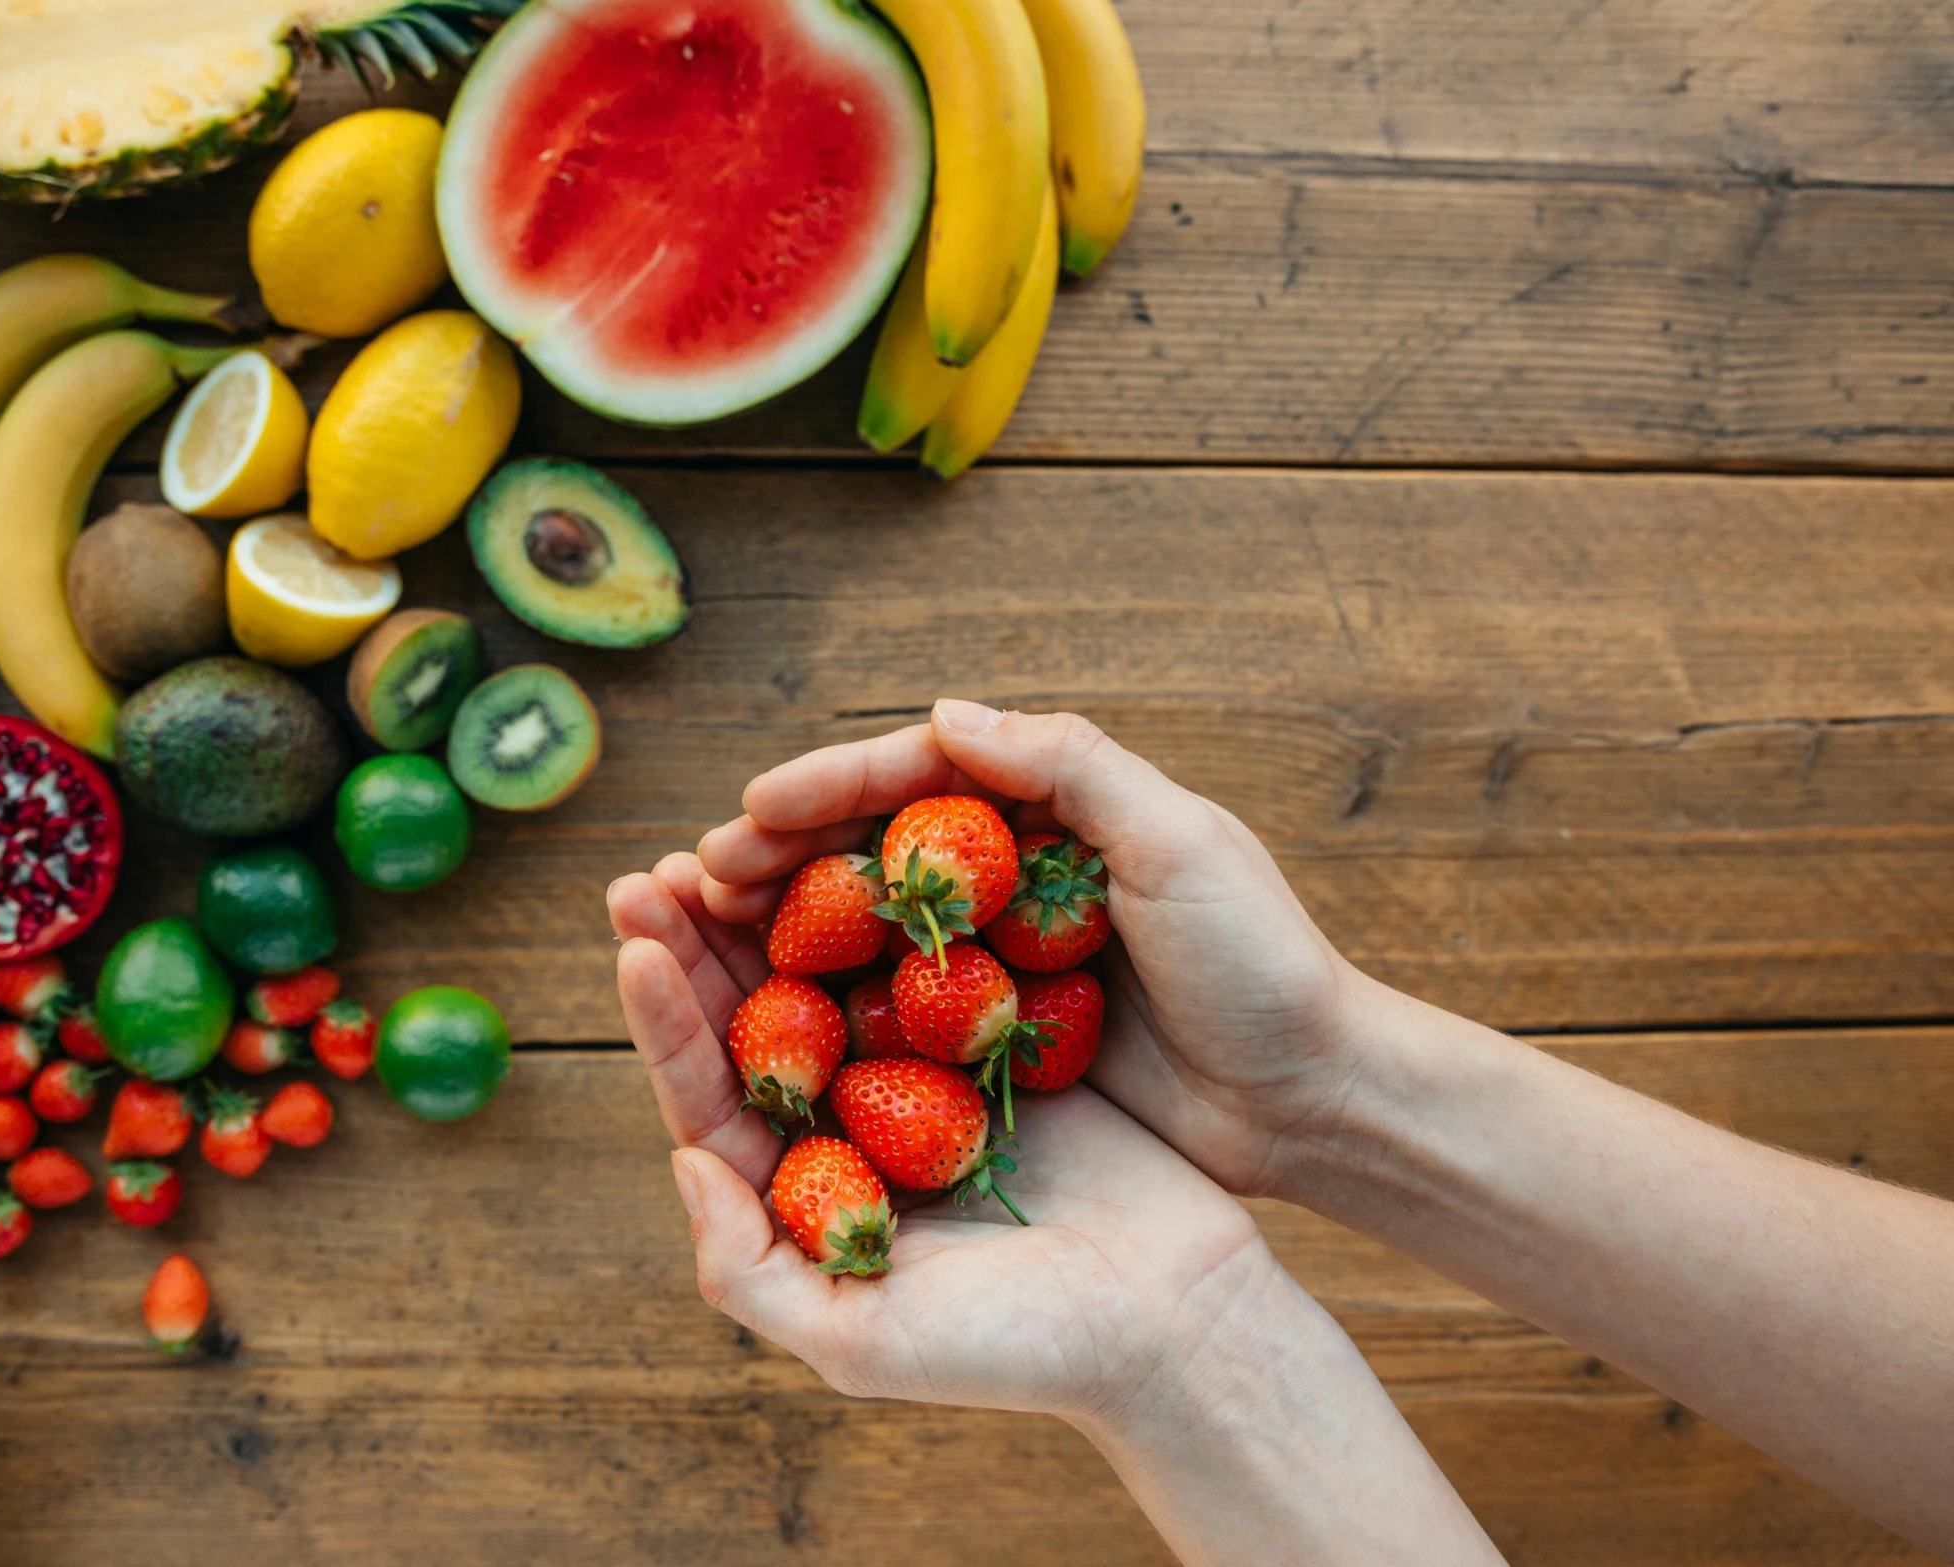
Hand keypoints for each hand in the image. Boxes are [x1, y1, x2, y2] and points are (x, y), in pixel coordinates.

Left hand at [606, 853, 1268, 1421]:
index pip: (711, 1098)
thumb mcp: (860, 1340)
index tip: (632, 947)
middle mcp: (848, 1134)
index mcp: (804, 1199)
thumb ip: (749, 1271)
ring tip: (727, 848)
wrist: (1176, 1321)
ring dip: (775, 916)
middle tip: (650, 875)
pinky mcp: (988, 1049)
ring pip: (826, 983)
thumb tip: (682, 1161)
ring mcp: (917, 1086)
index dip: (665, 1024)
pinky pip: (922, 969)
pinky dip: (883, 916)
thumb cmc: (1020, 1350)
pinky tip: (850, 857)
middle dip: (697, 948)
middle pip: (752, 1024)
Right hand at [692, 701, 1371, 1197]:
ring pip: (865, 925)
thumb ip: (1069, 766)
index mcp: (1054, 810)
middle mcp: (1015, 874)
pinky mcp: (997, 1038)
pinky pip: (890, 1008)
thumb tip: (942, 708)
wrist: (1312, 1104)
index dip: (825, 788)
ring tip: (700, 936)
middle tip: (693, 880)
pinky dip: (823, 1002)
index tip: (749, 814)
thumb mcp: (1179, 842)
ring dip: (781, 925)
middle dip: (777, 856)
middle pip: (869, 847)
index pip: (916, 776)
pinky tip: (763, 1015)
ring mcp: (1000, 958)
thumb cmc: (1260, 965)